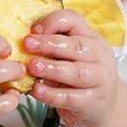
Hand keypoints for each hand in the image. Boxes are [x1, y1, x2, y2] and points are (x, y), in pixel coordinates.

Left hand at [24, 10, 117, 126]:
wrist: (104, 105)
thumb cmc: (80, 74)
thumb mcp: (72, 56)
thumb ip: (53, 47)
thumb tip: (23, 43)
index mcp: (91, 38)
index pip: (75, 21)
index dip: (54, 22)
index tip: (34, 29)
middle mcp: (99, 56)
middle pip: (75, 46)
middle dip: (49, 44)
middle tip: (27, 44)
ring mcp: (98, 80)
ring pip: (75, 72)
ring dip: (52, 68)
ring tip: (32, 66)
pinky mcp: (91, 101)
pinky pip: (69, 97)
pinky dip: (51, 94)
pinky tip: (37, 90)